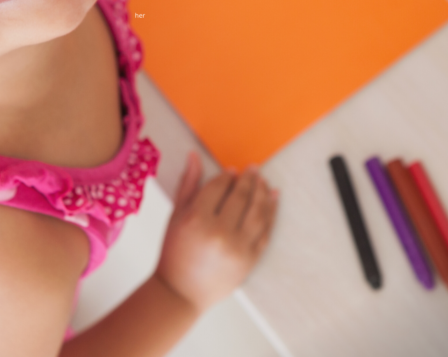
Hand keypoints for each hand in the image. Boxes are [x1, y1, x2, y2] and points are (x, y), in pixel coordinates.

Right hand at [154, 153, 278, 313]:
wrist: (181, 291)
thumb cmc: (174, 253)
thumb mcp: (176, 216)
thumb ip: (188, 184)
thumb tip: (194, 156)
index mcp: (197, 220)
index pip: (219, 187)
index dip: (227, 176)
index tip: (232, 170)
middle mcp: (219, 233)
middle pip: (241, 197)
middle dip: (249, 180)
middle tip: (253, 169)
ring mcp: (238, 248)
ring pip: (258, 212)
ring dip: (263, 193)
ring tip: (264, 181)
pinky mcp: (250, 260)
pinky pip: (265, 231)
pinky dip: (272, 213)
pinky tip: (273, 199)